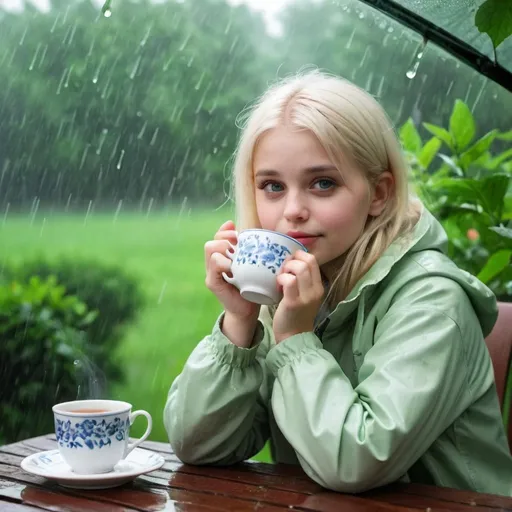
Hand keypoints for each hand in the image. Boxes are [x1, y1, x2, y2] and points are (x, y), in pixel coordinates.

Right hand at [204, 221, 260, 345]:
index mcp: (223, 256)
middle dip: (224, 238)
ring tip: (235, 256)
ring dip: (224, 249)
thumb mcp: (253, 265)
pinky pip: (213, 267)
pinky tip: (232, 267)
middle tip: (237, 243)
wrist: (247, 310)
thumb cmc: (252, 286)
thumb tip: (252, 233)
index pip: (218, 236)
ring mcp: (211, 273)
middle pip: (211, 241)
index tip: (238, 233)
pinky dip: (223, 263)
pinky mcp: (213, 283)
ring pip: (210, 250)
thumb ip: (251, 251)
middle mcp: (213, 263)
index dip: (226, 231)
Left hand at [273, 251, 323, 342]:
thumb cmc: (295, 314)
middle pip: (308, 260)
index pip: (313, 260)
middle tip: (283, 269)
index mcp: (318, 286)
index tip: (289, 262)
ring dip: (286, 268)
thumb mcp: (304, 295)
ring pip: (300, 268)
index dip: (299, 255)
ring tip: (281, 277)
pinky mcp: (294, 302)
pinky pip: (289, 281)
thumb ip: (301, 281)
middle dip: (292, 259)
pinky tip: (277, 286)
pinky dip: (281, 279)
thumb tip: (289, 261)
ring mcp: (306, 297)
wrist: (293, 337)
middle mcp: (315, 290)